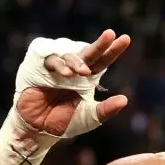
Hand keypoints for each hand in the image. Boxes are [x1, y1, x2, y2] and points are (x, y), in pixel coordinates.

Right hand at [16, 29, 130, 135]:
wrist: (38, 129)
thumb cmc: (64, 122)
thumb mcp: (88, 118)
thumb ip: (105, 110)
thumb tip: (125, 100)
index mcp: (87, 77)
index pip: (102, 60)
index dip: (113, 50)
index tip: (126, 38)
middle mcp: (73, 68)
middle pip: (88, 51)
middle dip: (100, 44)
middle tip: (110, 35)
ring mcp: (55, 65)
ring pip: (68, 53)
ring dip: (76, 61)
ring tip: (82, 72)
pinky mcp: (37, 65)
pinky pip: (48, 56)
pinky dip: (57, 62)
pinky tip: (64, 73)